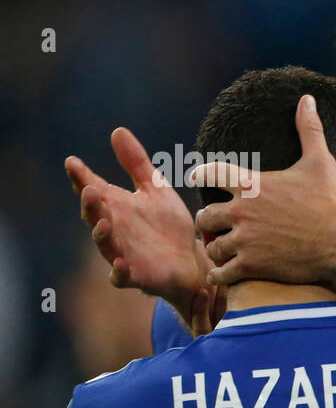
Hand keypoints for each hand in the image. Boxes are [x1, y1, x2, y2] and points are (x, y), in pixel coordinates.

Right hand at [65, 127, 211, 319]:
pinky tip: (120, 263)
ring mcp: (121, 253)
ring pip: (104, 245)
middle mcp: (114, 228)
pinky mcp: (135, 276)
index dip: (81, 177)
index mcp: (116, 206)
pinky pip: (121, 277)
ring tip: (103, 222)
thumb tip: (118, 130)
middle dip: (90, 205)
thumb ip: (137, 164)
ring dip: (101, 234)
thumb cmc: (168, 225)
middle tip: (89, 190)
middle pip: (94, 216)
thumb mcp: (156, 189)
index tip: (72, 162)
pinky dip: (118, 272)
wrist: (191, 260)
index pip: (93, 188)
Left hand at [191, 94, 335, 286]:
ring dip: (216, 249)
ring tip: (224, 252)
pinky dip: (220, 275)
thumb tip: (308, 99)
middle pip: (204, 215)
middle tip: (216, 226)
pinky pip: (221, 272)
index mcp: (250, 183)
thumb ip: (308, 129)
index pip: (208, 173)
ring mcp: (244, 240)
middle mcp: (241, 211)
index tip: (197, 178)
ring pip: (211, 245)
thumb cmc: (331, 201)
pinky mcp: (251, 265)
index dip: (200, 175)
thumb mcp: (320, 162)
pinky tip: (225, 274)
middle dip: (209, 221)